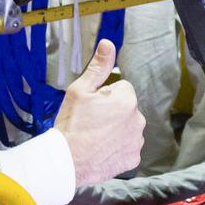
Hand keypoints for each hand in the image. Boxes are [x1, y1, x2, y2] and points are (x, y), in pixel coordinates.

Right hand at [53, 39, 143, 185]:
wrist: (66, 161)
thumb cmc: (71, 125)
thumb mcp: (80, 90)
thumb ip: (98, 67)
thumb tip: (108, 44)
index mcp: (127, 99)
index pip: (120, 88)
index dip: (103, 96)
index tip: (91, 106)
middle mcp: (138, 119)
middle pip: (125, 108)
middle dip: (112, 112)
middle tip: (91, 122)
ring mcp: (137, 141)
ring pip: (127, 128)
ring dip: (116, 130)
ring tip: (95, 137)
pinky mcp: (133, 159)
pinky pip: (127, 147)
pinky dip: (117, 148)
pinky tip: (101, 150)